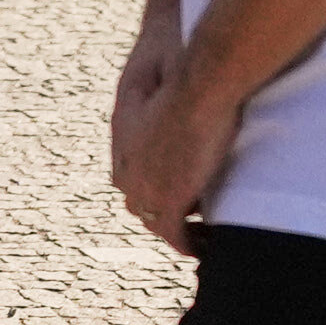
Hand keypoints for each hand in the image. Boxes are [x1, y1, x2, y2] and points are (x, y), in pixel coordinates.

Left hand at [110, 38, 237, 251]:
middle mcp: (126, 168)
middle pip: (138, 201)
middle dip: (159, 207)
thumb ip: (158, 99)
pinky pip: (177, 237)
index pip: (129, 174)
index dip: (151, 183)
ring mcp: (146, 189)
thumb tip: (165, 101)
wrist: (198, 87)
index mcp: (121, 139)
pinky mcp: (170, 203)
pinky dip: (189, 245)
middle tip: (186, 214)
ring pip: (154, 220)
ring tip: (196, 235)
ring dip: (174, 228)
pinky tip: (203, 247)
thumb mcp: (162, 82)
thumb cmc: (187, 77)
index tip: (172, 187)